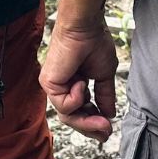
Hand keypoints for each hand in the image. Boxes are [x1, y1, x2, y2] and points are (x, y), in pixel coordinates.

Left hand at [40, 17, 119, 142]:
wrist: (86, 26)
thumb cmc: (94, 42)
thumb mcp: (104, 76)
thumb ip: (104, 96)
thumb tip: (109, 114)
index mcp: (73, 84)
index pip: (79, 112)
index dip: (93, 124)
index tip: (108, 130)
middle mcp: (61, 86)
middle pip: (72, 118)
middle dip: (90, 128)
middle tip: (106, 131)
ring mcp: (53, 85)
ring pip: (67, 116)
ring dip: (87, 120)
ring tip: (102, 121)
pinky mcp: (48, 83)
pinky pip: (64, 105)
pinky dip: (77, 99)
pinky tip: (83, 83)